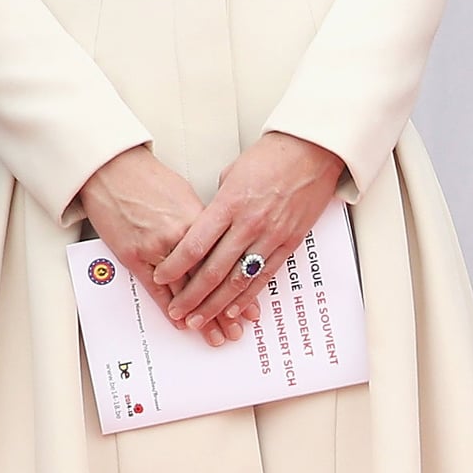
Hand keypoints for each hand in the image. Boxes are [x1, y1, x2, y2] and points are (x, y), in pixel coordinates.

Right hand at [77, 146, 261, 347]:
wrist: (112, 169)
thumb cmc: (147, 177)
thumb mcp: (186, 194)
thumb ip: (204, 221)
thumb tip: (219, 239)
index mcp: (199, 218)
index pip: (226, 261)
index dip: (240, 286)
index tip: (251, 307)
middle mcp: (181, 235)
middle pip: (209, 279)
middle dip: (225, 308)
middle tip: (238, 330)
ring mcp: (157, 248)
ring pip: (186, 289)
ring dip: (201, 314)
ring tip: (216, 335)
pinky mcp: (134, 255)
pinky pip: (155, 288)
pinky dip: (170, 307)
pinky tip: (182, 323)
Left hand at [152, 133, 344, 326]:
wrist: (311, 152)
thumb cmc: (271, 157)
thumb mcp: (231, 175)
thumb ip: (217, 205)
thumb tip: (205, 225)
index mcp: (228, 204)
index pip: (195, 244)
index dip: (175, 266)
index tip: (160, 277)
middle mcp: (248, 224)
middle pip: (213, 270)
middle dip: (192, 295)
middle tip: (177, 311)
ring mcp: (270, 236)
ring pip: (237, 280)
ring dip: (216, 304)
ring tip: (200, 319)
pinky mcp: (288, 244)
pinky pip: (263, 277)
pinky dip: (247, 296)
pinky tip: (233, 309)